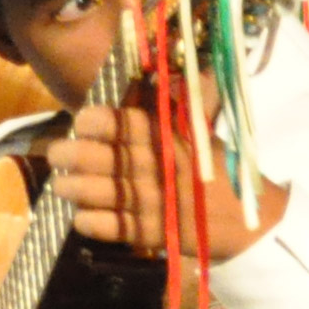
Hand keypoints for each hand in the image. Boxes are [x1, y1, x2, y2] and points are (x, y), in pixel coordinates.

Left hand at [48, 103, 284, 260]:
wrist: (253, 223)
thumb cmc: (221, 172)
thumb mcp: (203, 135)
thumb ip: (181, 107)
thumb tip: (164, 73)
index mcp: (173, 140)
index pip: (130, 125)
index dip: (100, 122)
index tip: (80, 120)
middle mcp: (162, 168)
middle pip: (109, 159)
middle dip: (75, 155)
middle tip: (55, 154)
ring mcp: (159, 204)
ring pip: (107, 194)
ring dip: (77, 189)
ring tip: (60, 186)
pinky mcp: (158, 235)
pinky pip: (118, 229)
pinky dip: (95, 224)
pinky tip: (79, 218)